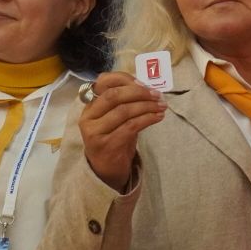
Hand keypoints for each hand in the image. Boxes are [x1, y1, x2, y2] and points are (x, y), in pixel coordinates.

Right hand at [80, 72, 167, 190]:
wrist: (106, 170)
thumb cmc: (113, 138)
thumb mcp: (115, 117)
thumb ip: (124, 101)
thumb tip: (147, 88)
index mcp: (89, 105)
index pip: (103, 82)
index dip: (125, 79)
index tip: (144, 83)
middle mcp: (88, 117)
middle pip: (114, 96)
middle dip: (139, 92)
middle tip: (157, 95)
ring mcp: (95, 132)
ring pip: (124, 111)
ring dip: (147, 106)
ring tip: (162, 106)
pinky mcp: (106, 144)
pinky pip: (131, 126)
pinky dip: (148, 119)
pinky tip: (158, 117)